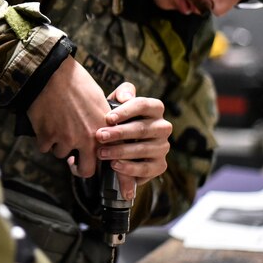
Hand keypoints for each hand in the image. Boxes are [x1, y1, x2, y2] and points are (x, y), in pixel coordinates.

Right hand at [26, 56, 114, 176]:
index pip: (107, 159)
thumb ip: (101, 123)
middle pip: (86, 170)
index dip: (100, 164)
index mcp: (102, 130)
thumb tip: (100, 136)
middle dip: (79, 168)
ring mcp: (65, 139)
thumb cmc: (76, 82)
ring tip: (56, 125)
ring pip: (60, 154)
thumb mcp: (98, 101)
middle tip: (73, 162)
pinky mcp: (47, 136)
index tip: (93, 162)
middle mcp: (86, 138)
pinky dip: (43, 138)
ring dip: (57, 144)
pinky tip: (45, 123)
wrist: (51, 73)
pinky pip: (44, 147)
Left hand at [96, 84, 171, 198]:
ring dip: (120, 151)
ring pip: (143, 149)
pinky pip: (146, 168)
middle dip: (119, 133)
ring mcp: (163, 147)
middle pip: (142, 129)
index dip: (125, 111)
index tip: (108, 118)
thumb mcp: (117, 105)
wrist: (120, 147)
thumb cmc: (117, 121)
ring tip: (102, 153)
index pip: (143, 105)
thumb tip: (125, 97)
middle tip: (100, 136)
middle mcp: (163, 127)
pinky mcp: (160, 165)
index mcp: (155, 109)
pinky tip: (115, 165)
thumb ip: (121, 94)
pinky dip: (129, 168)